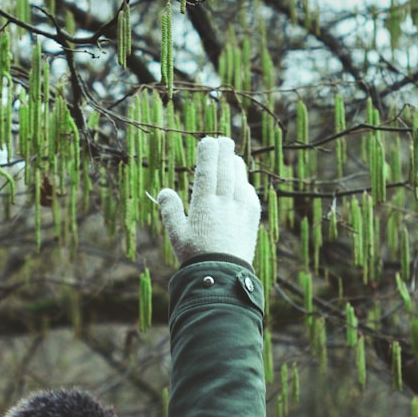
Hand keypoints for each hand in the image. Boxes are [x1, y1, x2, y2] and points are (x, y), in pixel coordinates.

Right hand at [157, 136, 260, 264]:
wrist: (223, 275)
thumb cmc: (195, 256)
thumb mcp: (176, 234)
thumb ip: (170, 210)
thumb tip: (164, 191)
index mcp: (204, 202)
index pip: (208, 167)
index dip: (208, 151)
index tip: (208, 142)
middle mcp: (226, 200)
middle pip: (226, 165)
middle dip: (224, 150)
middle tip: (223, 140)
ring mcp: (242, 207)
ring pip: (240, 176)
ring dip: (235, 164)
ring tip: (230, 158)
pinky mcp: (253, 216)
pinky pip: (250, 191)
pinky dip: (244, 183)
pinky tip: (240, 183)